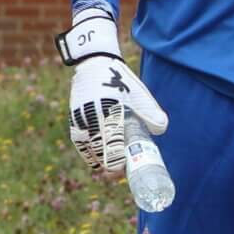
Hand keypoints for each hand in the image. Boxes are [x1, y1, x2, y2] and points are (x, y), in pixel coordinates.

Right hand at [59, 14, 167, 181]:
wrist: (94, 64)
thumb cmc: (120, 80)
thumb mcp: (139, 94)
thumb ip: (151, 112)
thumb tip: (160, 130)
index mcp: (110, 110)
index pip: (113, 145)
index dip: (119, 161)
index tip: (127, 167)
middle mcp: (93, 116)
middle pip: (101, 151)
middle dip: (112, 163)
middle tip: (123, 169)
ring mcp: (81, 118)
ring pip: (90, 149)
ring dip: (101, 159)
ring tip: (112, 165)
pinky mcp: (74, 119)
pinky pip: (81, 143)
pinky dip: (90, 153)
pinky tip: (99, 159)